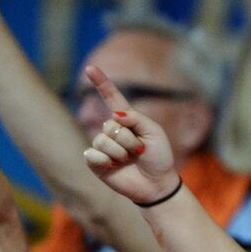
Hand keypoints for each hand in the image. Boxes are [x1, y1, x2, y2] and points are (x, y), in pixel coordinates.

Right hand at [80, 67, 181, 204]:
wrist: (157, 184)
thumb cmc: (159, 157)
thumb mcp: (155, 133)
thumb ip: (137, 118)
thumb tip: (115, 113)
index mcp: (127, 120)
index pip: (112, 98)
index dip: (101, 82)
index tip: (90, 67)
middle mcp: (112, 130)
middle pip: (110, 125)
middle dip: (129, 139)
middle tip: (140, 150)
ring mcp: (103, 146)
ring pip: (103, 140)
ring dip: (121, 152)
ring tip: (130, 160)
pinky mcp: (95, 162)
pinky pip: (92, 154)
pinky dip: (106, 161)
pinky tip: (115, 167)